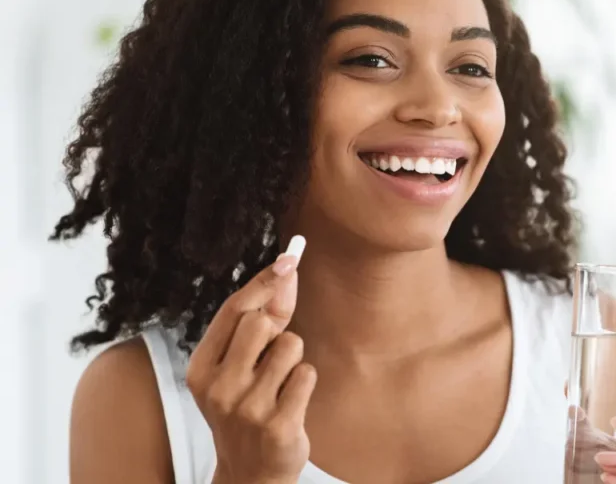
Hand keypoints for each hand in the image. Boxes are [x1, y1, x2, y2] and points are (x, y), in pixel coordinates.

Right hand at [186, 236, 315, 483]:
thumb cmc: (247, 408)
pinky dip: (305, 382)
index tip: (289, 259)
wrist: (249, 473)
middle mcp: (219, 387)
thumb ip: (263, 320)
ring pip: (291, 345)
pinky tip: (291, 403)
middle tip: (270, 360)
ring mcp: (247, 408)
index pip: (232, 311)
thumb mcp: (240, 368)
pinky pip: (307, 374)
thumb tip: (286, 271)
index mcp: (201, 368)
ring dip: (294, 359)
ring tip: (280, 385)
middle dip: (277, 332)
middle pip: (261, 323)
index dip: (262, 281)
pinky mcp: (278, 424)